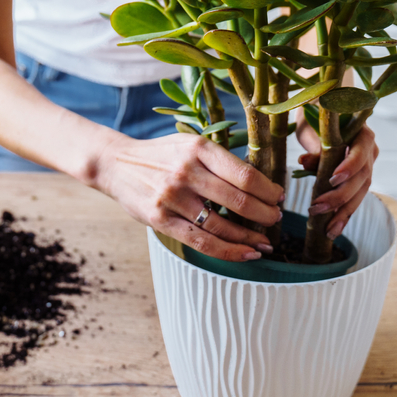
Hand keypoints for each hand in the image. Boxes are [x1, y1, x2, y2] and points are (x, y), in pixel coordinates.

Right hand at [94, 133, 283, 261]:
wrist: (117, 164)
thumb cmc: (163, 155)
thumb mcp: (190, 144)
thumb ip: (220, 160)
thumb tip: (261, 186)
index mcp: (198, 149)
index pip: (244, 174)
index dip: (268, 190)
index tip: (278, 197)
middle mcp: (186, 172)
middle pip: (238, 200)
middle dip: (264, 215)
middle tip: (276, 220)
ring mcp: (172, 197)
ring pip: (222, 225)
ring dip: (250, 237)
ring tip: (264, 243)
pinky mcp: (160, 220)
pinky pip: (202, 241)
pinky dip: (228, 251)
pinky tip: (246, 253)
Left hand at [295, 115, 378, 239]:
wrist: (323, 109)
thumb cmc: (317, 113)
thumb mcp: (312, 126)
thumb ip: (314, 145)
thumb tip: (305, 162)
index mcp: (362, 133)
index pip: (360, 153)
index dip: (349, 167)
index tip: (332, 179)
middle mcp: (369, 151)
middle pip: (361, 178)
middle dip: (339, 196)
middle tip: (316, 207)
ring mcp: (367, 167)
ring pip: (360, 193)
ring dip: (343, 212)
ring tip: (328, 229)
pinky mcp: (359, 180)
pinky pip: (354, 198)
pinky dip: (343, 214)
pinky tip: (333, 229)